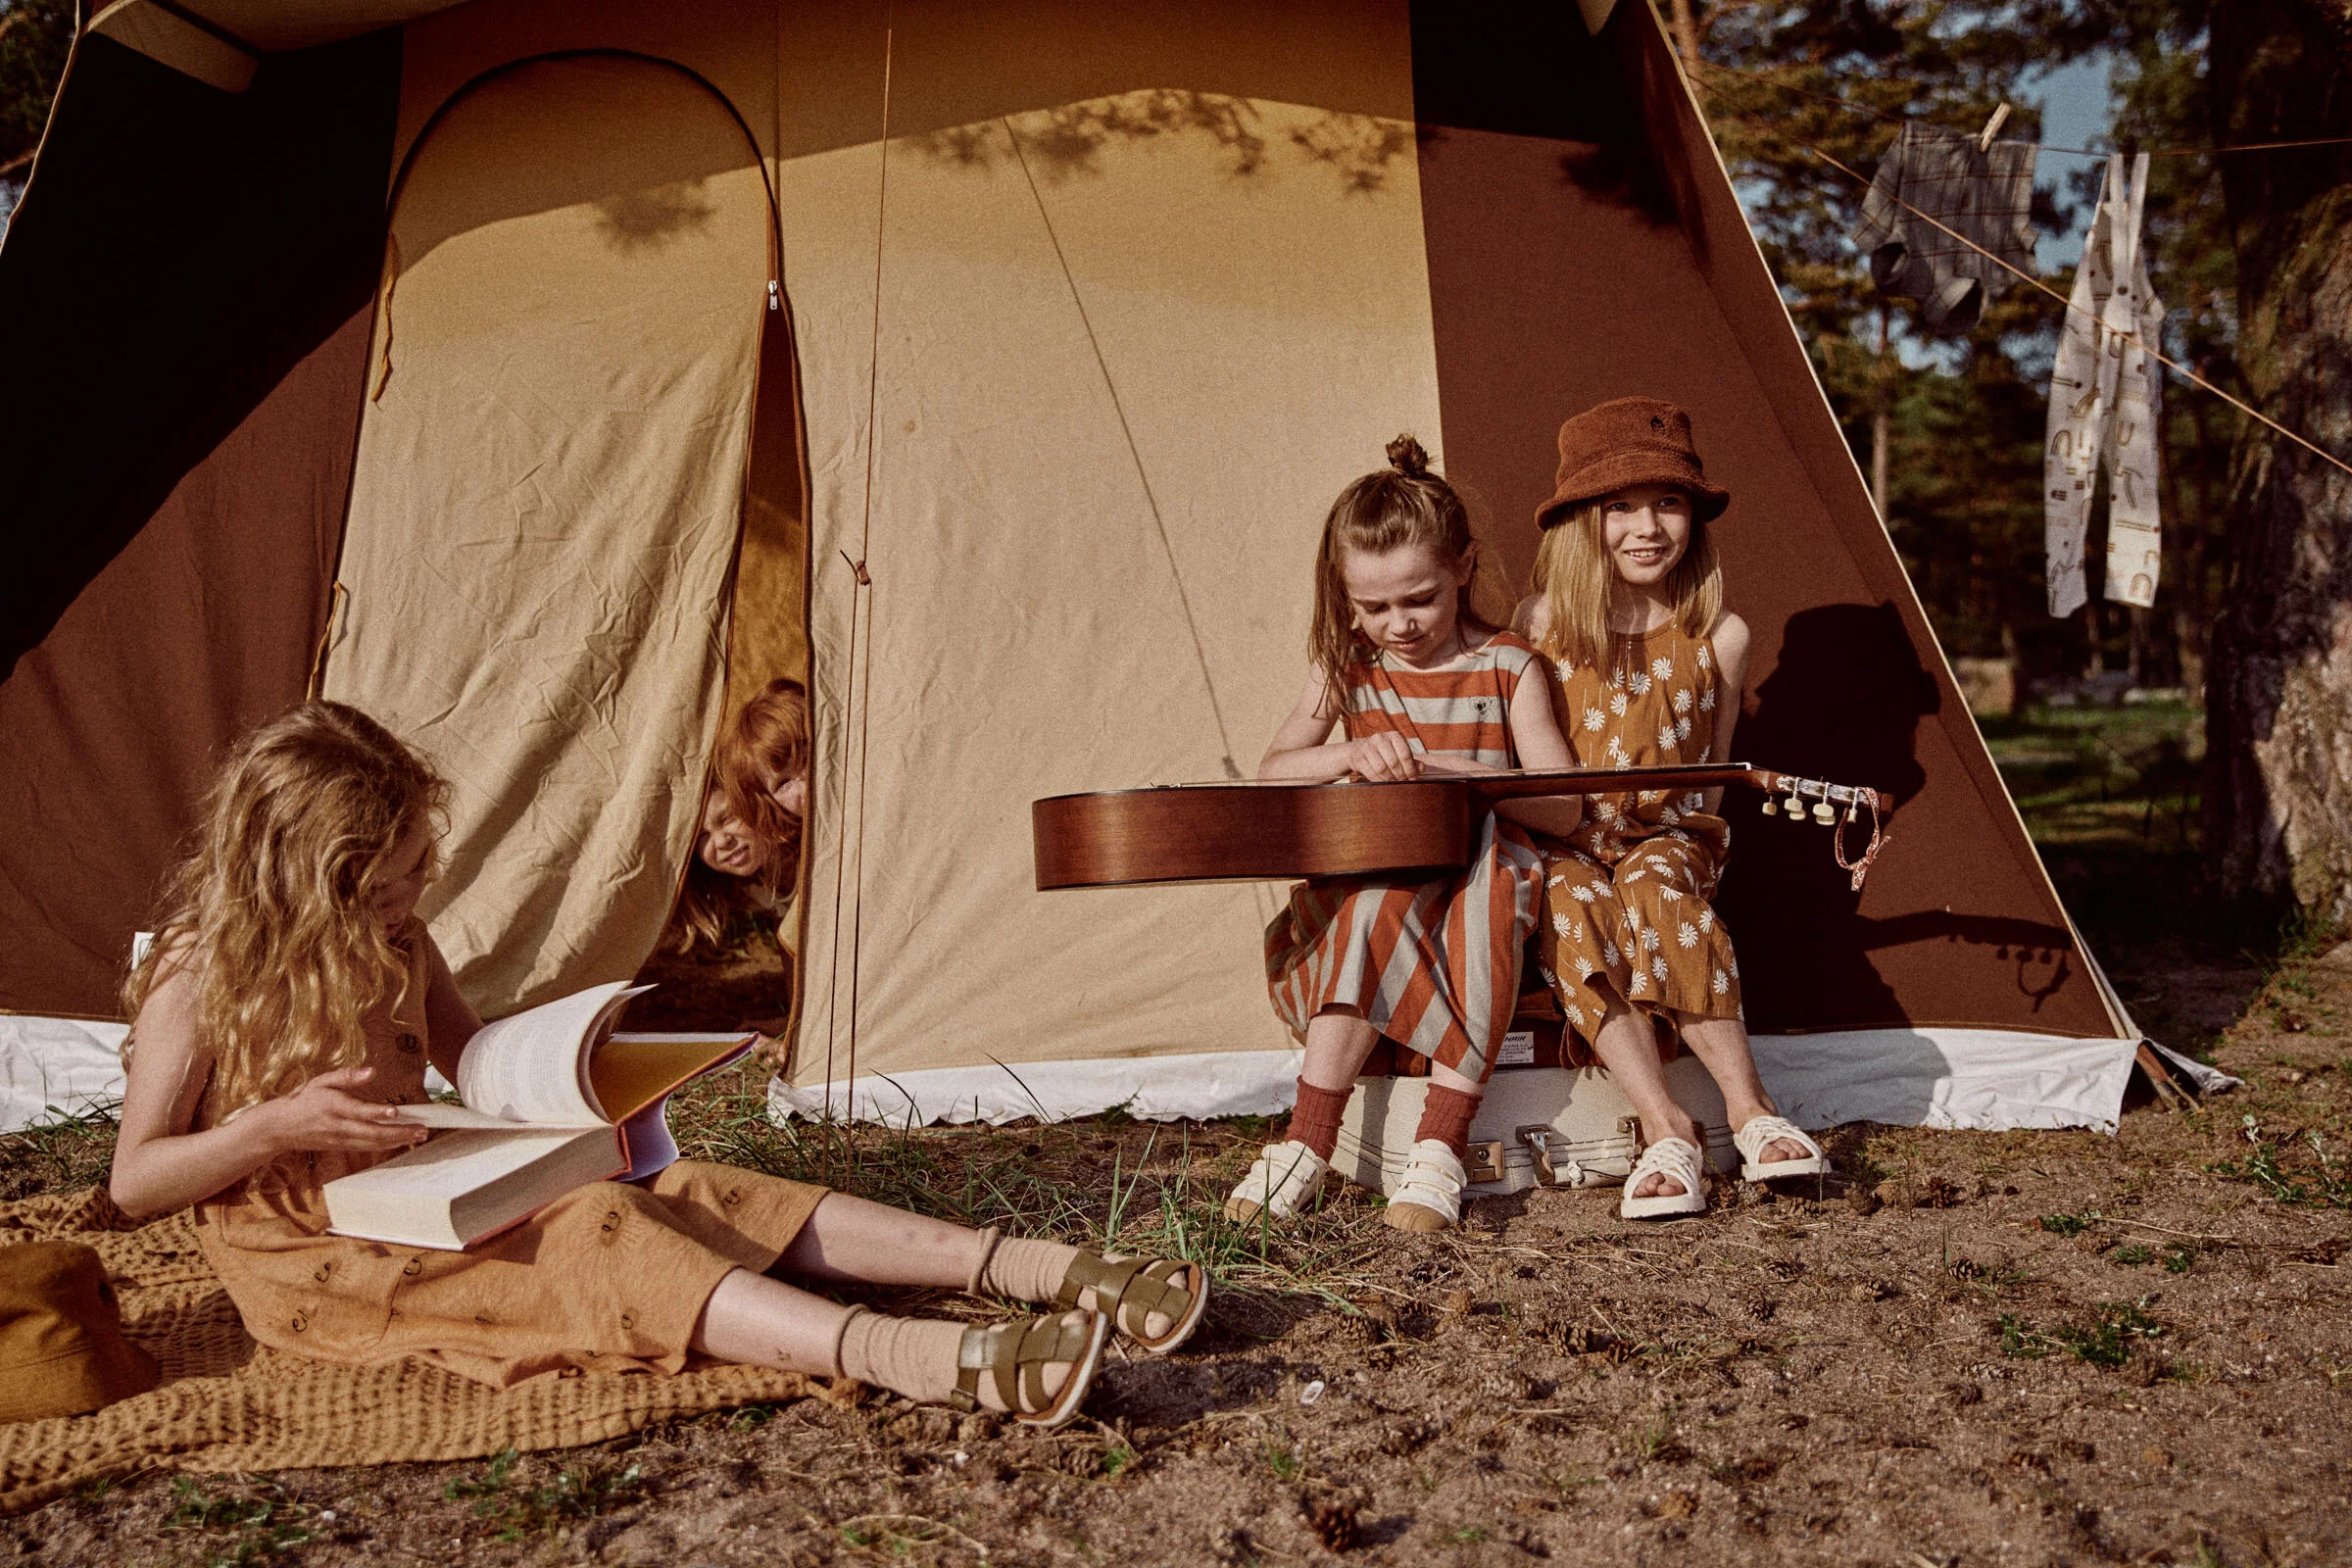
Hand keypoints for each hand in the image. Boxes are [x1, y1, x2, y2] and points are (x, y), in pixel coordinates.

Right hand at [258, 1067, 429, 1156]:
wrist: (283, 1127)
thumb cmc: (305, 1100)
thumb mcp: (322, 1081)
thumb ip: (347, 1076)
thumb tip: (371, 1071)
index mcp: (333, 1107)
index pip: (359, 1112)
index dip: (377, 1113)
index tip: (395, 1112)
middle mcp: (339, 1126)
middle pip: (372, 1133)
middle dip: (399, 1133)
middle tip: (422, 1130)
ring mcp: (341, 1140)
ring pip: (373, 1143)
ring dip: (398, 1141)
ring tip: (420, 1135)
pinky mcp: (342, 1147)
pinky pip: (368, 1148)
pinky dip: (387, 1145)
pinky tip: (403, 1140)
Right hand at [1347, 732, 1421, 781]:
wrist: (1358, 750)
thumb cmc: (1384, 753)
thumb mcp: (1398, 753)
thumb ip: (1411, 760)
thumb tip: (1422, 768)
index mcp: (1394, 736)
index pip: (1405, 754)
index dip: (1410, 769)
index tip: (1413, 779)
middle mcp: (1380, 738)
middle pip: (1394, 762)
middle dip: (1400, 776)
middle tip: (1404, 783)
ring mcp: (1367, 747)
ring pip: (1381, 768)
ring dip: (1389, 779)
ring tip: (1394, 784)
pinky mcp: (1358, 757)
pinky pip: (1371, 772)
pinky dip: (1379, 780)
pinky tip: (1383, 784)